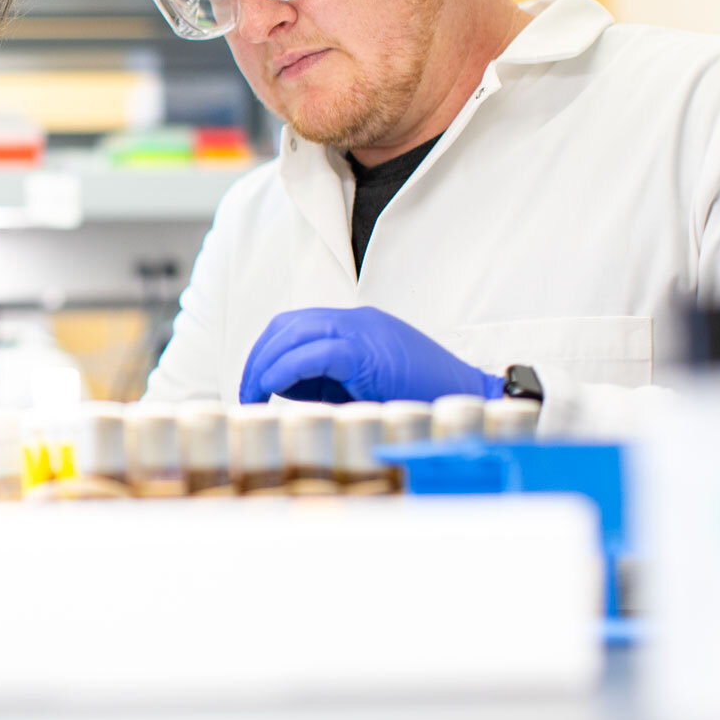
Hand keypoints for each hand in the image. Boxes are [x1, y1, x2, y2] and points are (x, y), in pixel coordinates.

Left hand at [238, 306, 506, 404]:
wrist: (473, 399)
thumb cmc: (420, 399)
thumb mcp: (362, 383)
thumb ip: (325, 380)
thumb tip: (280, 390)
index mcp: (354, 325)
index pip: (293, 326)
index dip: (265, 352)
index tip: (252, 384)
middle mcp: (355, 320)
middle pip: (286, 325)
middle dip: (257, 357)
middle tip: (246, 392)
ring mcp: (364, 331)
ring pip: (295, 333)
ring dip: (265, 364)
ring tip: (254, 396)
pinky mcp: (370, 351)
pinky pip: (317, 352)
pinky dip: (287, 370)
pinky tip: (275, 391)